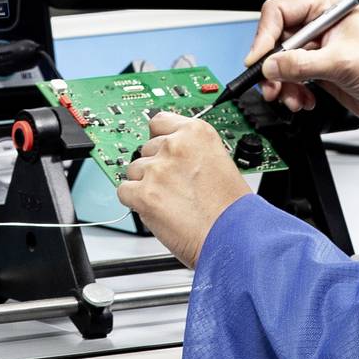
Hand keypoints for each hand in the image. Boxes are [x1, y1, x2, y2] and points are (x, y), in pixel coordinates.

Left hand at [114, 111, 253, 265]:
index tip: (160, 149)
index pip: (159, 122)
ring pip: (133, 171)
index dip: (159, 139)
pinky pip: (124, 192)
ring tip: (169, 202)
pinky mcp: (144, 194)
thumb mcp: (219, 161)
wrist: (234, 237)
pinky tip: (155, 211)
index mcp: (196, 133)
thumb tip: (169, 153)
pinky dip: (135, 203)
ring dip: (145, 185)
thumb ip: (192, 151)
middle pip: (146, 149)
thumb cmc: (232, 208)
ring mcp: (158, 169)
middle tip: (173, 187)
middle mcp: (175, 146)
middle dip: (155, 167)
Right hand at [247, 0, 358, 131]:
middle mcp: (320, 22)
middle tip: (272, 87)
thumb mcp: (341, 63)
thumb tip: (269, 66)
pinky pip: (291, 77)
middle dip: (273, 67)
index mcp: (327, 5)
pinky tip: (305, 100)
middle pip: (276, 39)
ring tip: (293, 99)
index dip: (265, 37)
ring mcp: (318, 46)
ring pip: (281, 62)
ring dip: (283, 84)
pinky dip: (293, 92)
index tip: (258, 61)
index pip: (280, 12)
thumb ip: (301, 64)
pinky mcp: (318, 67)